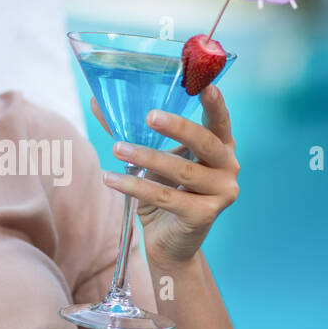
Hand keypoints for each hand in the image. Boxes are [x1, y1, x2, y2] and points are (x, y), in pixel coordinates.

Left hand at [90, 84, 239, 265]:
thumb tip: (98, 101)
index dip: (215, 104)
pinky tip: (111, 178)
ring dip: (145, 158)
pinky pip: (166, 196)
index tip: (205, 86)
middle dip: (177, 127)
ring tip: (117, 148)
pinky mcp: (204, 215)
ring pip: (181, 170)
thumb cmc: (165, 191)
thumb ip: (134, 131)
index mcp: (221, 147)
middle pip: (206, 142)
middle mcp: (229, 168)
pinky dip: (135, 186)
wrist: (169, 242)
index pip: (221, 121)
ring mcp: (222, 193)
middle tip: (150, 116)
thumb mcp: (153, 158)